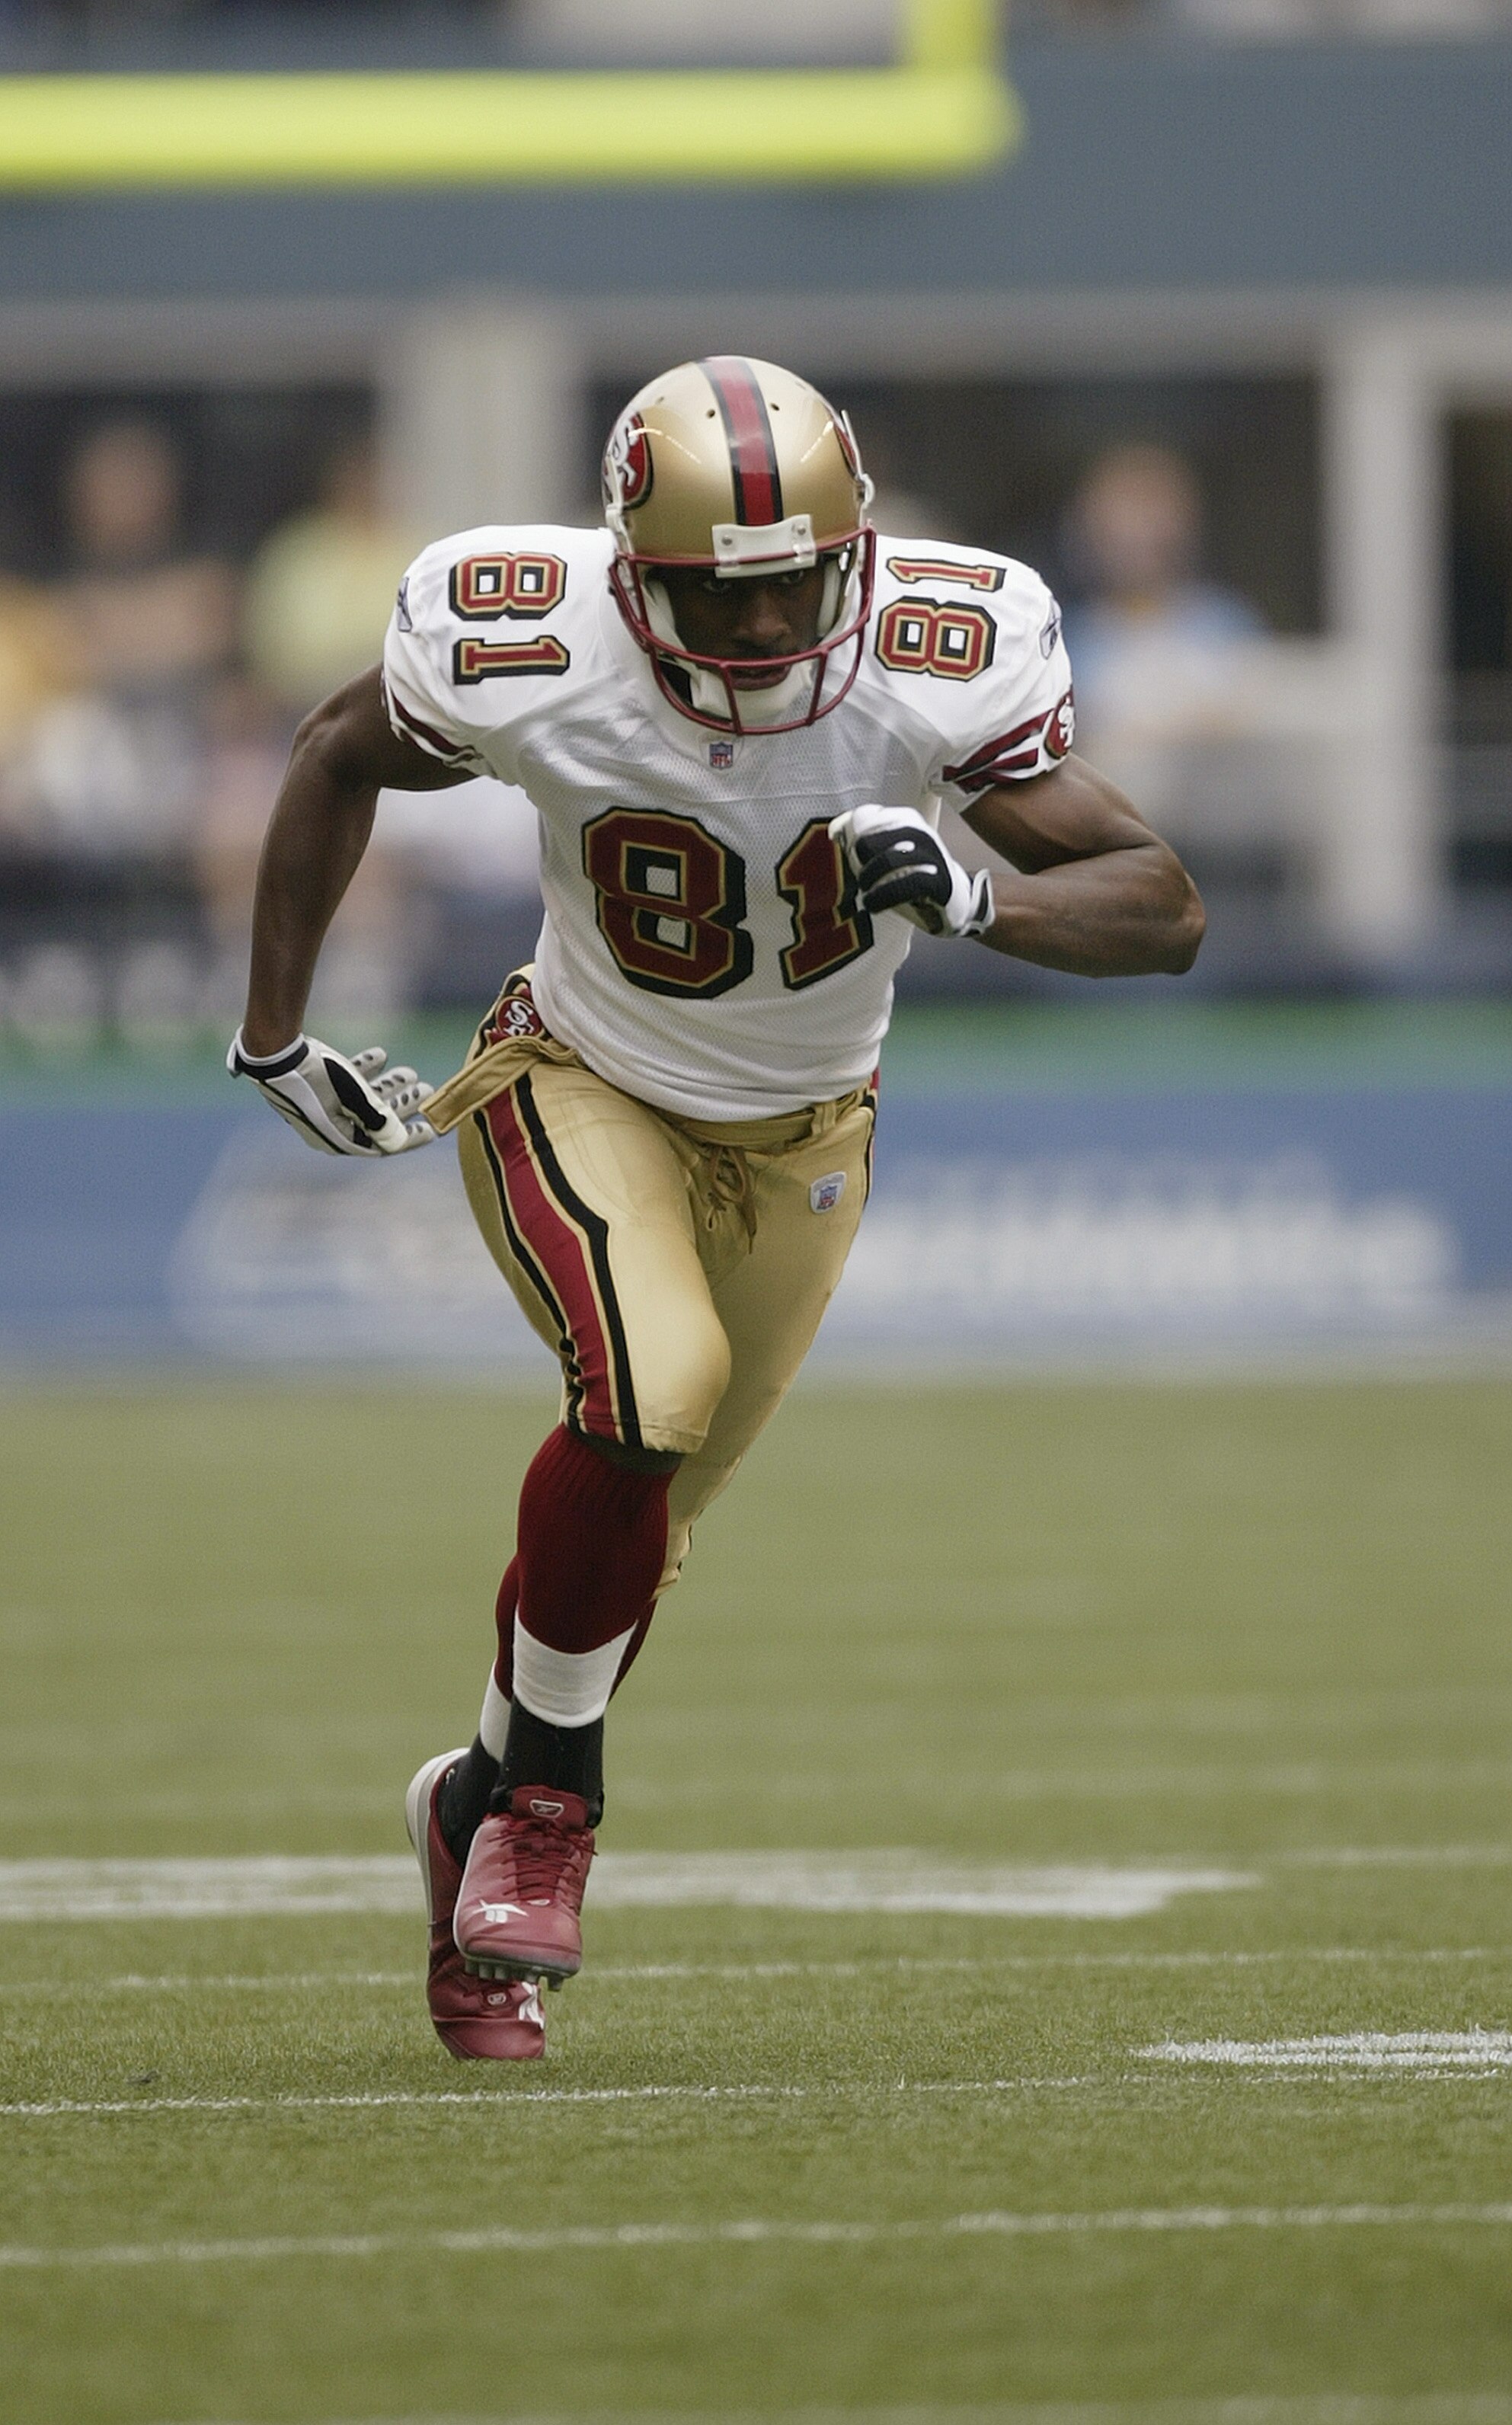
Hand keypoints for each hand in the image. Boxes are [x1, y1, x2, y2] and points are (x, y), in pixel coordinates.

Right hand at [227, 1031, 435, 1155]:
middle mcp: (332, 1127)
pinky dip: (364, 1071)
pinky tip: (380, 1055)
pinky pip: (346, 1081)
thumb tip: (400, 1142)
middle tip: (426, 1090)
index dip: (409, 1138)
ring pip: (363, 1098)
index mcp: (340, 1139)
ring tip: (410, 1072)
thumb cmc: (319, 1080)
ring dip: (388, 1086)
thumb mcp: (355, 1100)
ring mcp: (323, 1106)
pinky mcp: (316, 1085)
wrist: (276, 1054)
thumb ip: (380, 1121)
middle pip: (376, 1120)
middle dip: (402, 1105)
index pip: (383, 1145)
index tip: (432, 1130)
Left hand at [828, 804, 993, 938]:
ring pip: (887, 861)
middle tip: (861, 879)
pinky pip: (907, 884)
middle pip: (870, 840)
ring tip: (866, 894)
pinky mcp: (938, 879)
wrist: (955, 899)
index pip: (864, 818)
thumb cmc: (915, 875)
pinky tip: (874, 905)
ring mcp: (929, 854)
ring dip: (869, 880)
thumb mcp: (892, 852)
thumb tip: (833, 830)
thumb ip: (866, 841)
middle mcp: (917, 831)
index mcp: (904, 819)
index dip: (850, 840)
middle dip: (858, 861)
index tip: (853, 860)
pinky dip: (884, 897)